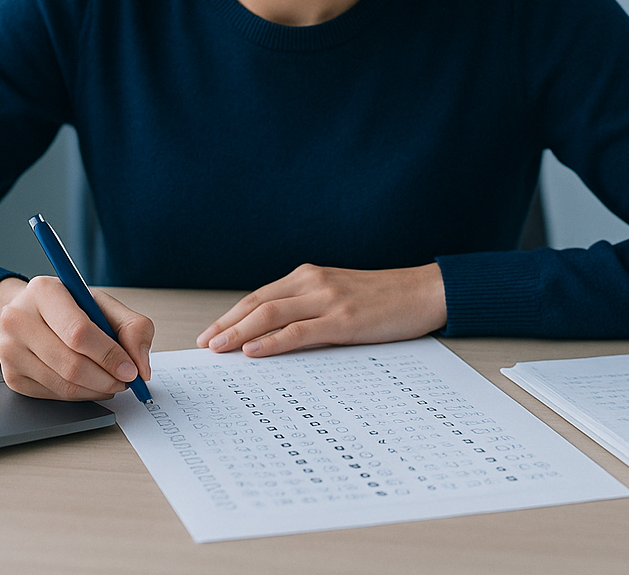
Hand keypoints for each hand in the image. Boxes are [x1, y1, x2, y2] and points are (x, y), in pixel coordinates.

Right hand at [0, 276, 153, 400]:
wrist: (29, 316)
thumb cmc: (69, 309)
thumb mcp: (103, 305)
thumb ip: (133, 327)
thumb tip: (140, 365)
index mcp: (43, 291)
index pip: (79, 331)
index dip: (109, 355)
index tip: (131, 370)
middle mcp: (18, 319)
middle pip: (71, 363)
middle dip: (107, 378)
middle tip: (126, 381)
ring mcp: (10, 350)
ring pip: (64, 384)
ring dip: (97, 390)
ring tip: (112, 381)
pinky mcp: (11, 376)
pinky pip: (55, 395)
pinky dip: (81, 395)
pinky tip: (90, 384)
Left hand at [196, 262, 446, 357]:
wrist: (425, 291)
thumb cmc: (385, 298)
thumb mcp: (340, 296)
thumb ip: (310, 309)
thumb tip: (276, 336)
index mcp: (309, 276)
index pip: (259, 296)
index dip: (231, 315)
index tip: (211, 332)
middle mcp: (313, 282)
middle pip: (257, 304)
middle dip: (226, 325)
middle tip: (203, 344)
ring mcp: (328, 300)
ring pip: (271, 315)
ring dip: (239, 333)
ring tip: (218, 349)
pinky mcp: (343, 320)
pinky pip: (299, 331)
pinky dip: (272, 342)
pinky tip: (252, 352)